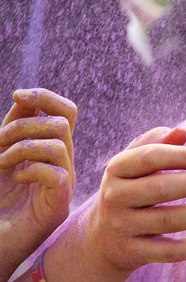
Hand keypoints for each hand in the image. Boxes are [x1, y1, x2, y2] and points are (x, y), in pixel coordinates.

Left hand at [0, 88, 76, 280]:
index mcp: (51, 150)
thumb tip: (25, 96)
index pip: (66, 112)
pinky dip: (31, 169)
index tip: (17, 95)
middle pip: (62, 123)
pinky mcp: (59, 205)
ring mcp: (64, 184)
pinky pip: (57, 174)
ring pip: (59, 145)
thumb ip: (12, 128)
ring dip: (22, 148)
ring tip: (2, 164)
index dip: (46, 97)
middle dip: (24, 125)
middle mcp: (62, 163)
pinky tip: (15, 179)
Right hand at [44, 127, 185, 280]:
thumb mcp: (135, 164)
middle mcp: (115, 197)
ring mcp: (123, 227)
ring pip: (169, 221)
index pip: (150, 158)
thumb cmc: (130, 189)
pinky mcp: (134, 253)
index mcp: (117, 169)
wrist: (102, 239)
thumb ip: (156, 144)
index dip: (182, 156)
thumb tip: (180, 132)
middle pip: (161, 188)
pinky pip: (170, 252)